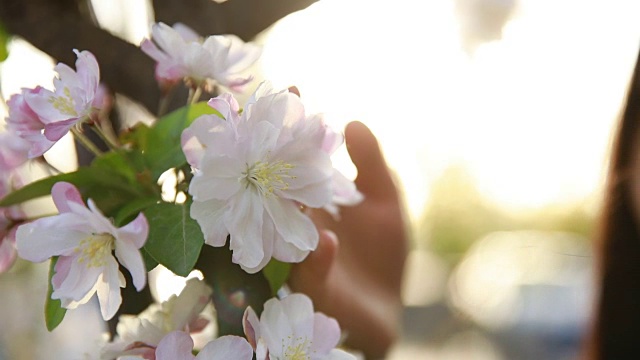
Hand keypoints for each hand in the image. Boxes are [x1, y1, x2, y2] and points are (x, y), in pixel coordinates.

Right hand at [289, 121, 407, 358]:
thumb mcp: (385, 204)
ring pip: (281, 227)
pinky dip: (317, 257)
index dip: (295, 127)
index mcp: (315, 200)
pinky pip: (310, 272)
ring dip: (282, 205)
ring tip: (285, 178)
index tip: (291, 90)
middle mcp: (299, 222)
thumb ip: (372, 166)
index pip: (300, 159)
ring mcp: (301, 255)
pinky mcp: (314, 290)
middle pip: (280, 185)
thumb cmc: (381, 257)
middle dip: (274, 155)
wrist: (383, 311)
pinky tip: (327, 240)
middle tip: (268, 123)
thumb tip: (353, 122)